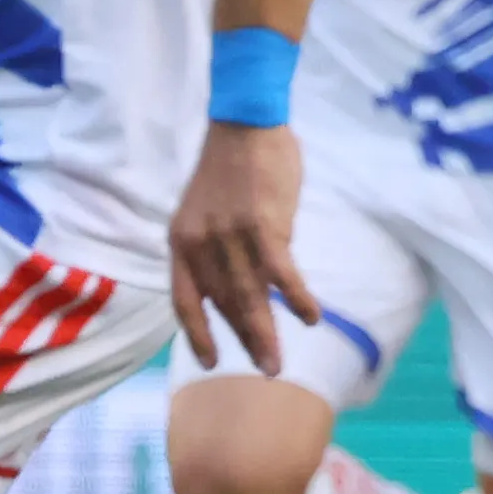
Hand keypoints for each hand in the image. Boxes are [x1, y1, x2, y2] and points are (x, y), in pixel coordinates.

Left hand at [170, 120, 314, 370]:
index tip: (211, 363)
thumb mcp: (205, 211)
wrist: (244, 124)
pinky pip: (282, 274)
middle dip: (245, 341)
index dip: (198, 335)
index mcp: (181, 241)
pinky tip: (311, 317)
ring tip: (278, 361)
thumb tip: (248, 283)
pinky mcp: (263, 226)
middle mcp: (201, 244)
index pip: (185, 300)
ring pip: (251, 296)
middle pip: (224, 305)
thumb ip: (218, 249)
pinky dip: (297, 298)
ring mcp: (231, 236)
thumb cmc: (230, 166)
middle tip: (267, 369)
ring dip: (267, 333)